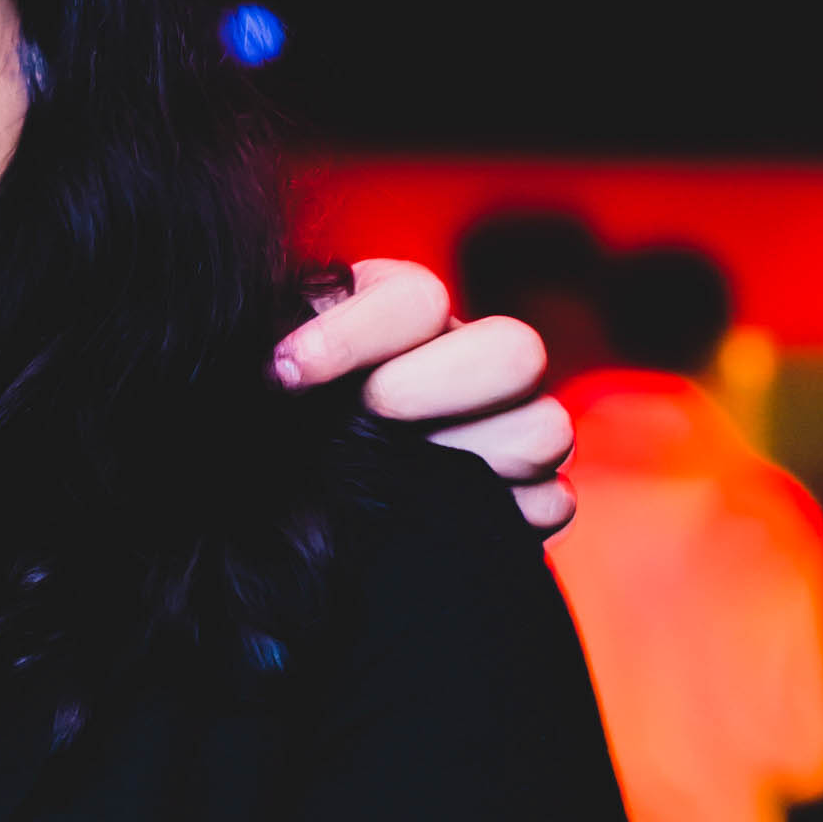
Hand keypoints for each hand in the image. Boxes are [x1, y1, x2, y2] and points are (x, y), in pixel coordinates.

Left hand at [276, 259, 571, 534]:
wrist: (276, 493)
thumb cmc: (279, 415)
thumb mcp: (268, 376)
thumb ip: (277, 363)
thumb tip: (269, 373)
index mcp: (403, 314)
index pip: (415, 298)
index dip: (352, 333)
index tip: (284, 372)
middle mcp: (470, 360)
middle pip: (514, 351)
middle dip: (433, 387)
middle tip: (367, 418)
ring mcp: (511, 424)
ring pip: (545, 428)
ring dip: (476, 458)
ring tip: (405, 480)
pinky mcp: (530, 494)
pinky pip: (554, 502)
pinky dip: (507, 518)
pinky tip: (441, 523)